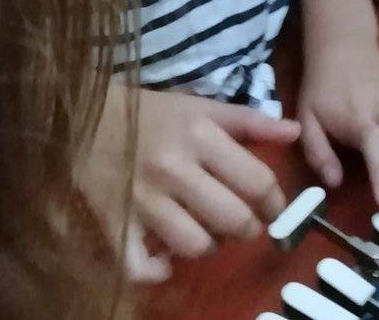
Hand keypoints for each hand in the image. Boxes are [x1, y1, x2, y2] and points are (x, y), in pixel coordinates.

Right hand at [77, 84, 298, 282]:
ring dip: (211, 247)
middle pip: (233, 219)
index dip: (276, 202)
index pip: (257, 182)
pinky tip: (166, 260)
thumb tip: (295, 132)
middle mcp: (174, 169)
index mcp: (200, 136)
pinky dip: (158, 272)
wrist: (83, 115)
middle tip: (246, 224)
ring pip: (195, 245)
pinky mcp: (115, 223)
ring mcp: (143, 200)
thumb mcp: (202, 107)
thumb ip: (251, 120)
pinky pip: (140, 266)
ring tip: (209, 234)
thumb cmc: (150, 111)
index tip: (274, 208)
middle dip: (249, 229)